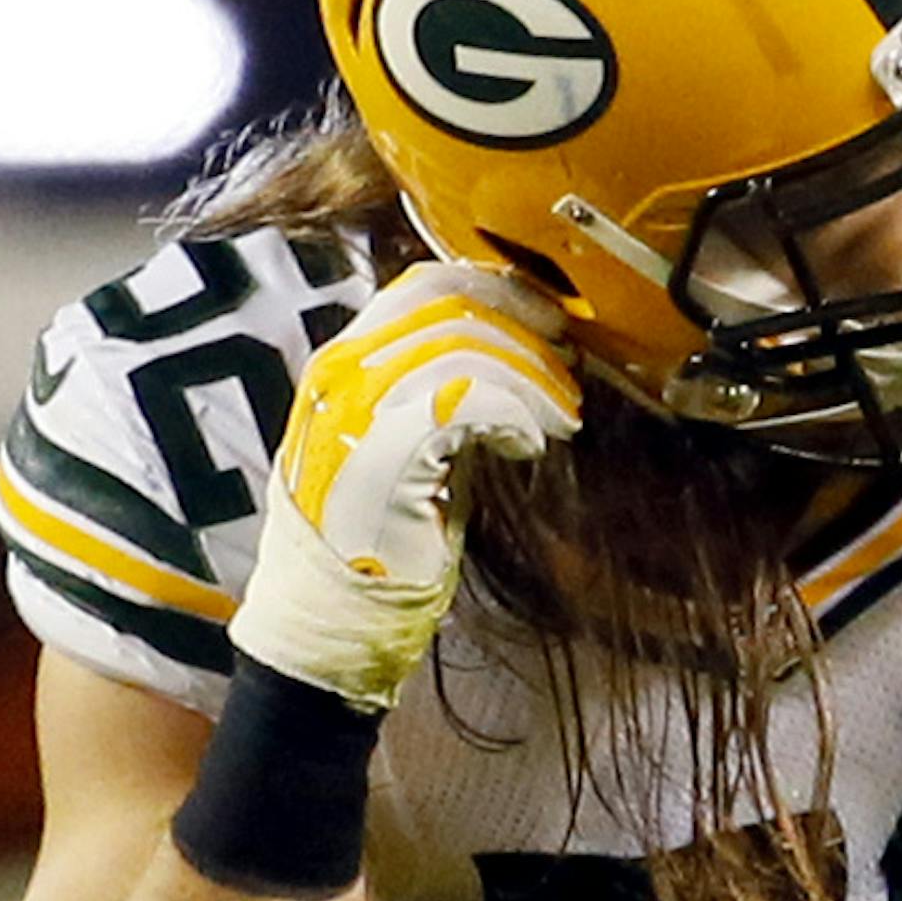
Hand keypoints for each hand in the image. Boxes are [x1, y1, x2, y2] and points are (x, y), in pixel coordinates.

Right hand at [230, 262, 580, 709]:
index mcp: (344, 361)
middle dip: (526, 328)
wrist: (333, 615)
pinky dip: (514, 415)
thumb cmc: (383, 533)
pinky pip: (467, 401)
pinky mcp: (382, 453)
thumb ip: (445, 387)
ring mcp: (353, 410)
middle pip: (452, 305)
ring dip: (533, 378)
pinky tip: (528, 447)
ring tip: (560, 417)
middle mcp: (340, 374)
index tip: (548, 322)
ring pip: (467, 348)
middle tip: (568, 365)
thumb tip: (518, 346)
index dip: (498, 291)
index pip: (425, 285)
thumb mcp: (415, 438)